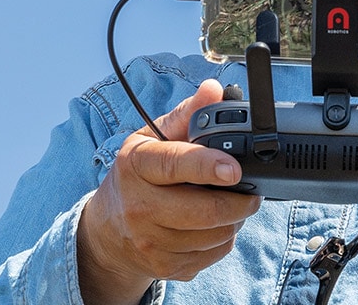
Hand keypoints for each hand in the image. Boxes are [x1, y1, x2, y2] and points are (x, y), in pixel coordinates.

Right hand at [77, 79, 261, 304]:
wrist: (107, 230)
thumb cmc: (137, 176)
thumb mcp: (153, 138)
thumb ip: (188, 114)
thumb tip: (214, 90)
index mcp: (137, 165)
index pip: (175, 164)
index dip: (208, 166)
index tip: (234, 168)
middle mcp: (139, 206)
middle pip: (205, 210)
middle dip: (240, 200)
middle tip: (250, 190)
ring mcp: (150, 241)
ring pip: (215, 235)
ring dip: (234, 219)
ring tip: (229, 204)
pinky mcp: (163, 266)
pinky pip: (212, 255)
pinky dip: (223, 239)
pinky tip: (214, 225)